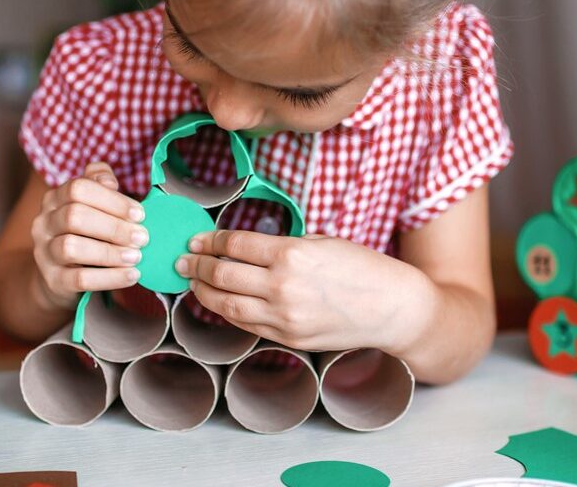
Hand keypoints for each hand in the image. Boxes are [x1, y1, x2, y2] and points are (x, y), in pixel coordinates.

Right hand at [30, 162, 148, 308]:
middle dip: (114, 227)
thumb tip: (109, 181)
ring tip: (136, 256)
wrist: (61, 276)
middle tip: (142, 237)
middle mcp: (44, 222)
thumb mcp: (93, 206)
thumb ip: (100, 185)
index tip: (139, 214)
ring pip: (71, 247)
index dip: (112, 200)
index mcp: (55, 198)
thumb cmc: (86, 234)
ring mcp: (44, 252)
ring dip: (110, 253)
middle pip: (74, 216)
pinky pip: (79, 279)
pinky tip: (131, 275)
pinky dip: (109, 278)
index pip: (78, 188)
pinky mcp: (53, 280)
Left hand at [175, 231, 431, 351]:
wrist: (392, 309)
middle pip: (222, 274)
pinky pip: (246, 323)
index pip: (235, 244)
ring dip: (202, 291)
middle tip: (183, 259)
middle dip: (196, 265)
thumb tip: (246, 246)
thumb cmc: (363, 269)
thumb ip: (283, 245)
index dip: (211, 240)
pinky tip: (219, 301)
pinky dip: (226, 311)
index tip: (198, 238)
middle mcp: (282, 287)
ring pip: (226, 304)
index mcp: (291, 254)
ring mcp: (283, 317)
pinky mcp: (288, 338)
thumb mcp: (322, 242)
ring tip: (193, 281)